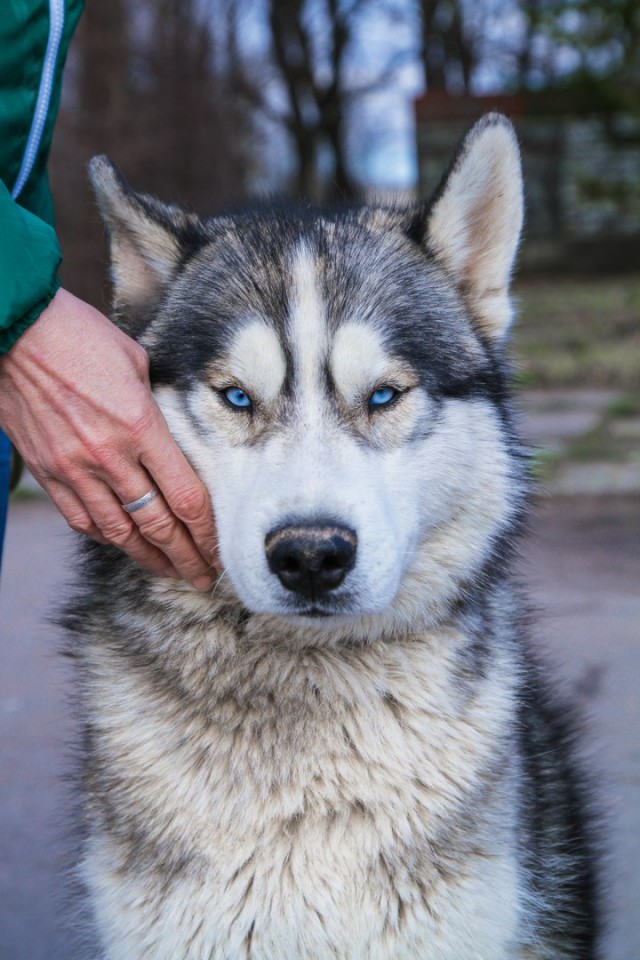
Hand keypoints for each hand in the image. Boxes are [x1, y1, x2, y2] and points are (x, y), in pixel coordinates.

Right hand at [0, 288, 218, 587]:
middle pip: (158, 525)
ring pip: (120, 531)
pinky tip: (124, 543)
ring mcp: (74, 468)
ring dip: (149, 557)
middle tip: (204, 578)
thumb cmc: (80, 336)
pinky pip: (81, 519)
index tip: (219, 550)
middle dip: (186, 558)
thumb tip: (170, 431)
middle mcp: (110, 455)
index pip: (186, 497)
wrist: (15, 330)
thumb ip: (156, 405)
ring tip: (170, 571)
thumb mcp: (135, 361)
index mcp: (141, 426)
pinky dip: (107, 537)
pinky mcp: (47, 471)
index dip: (206, 533)